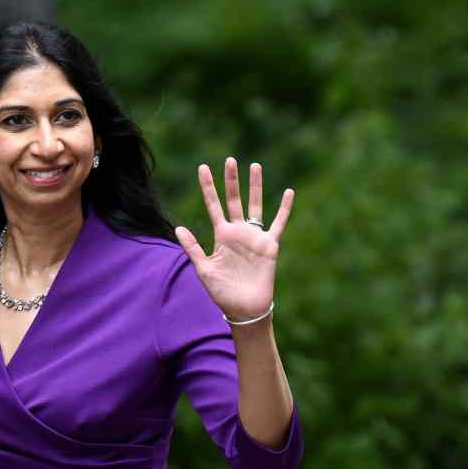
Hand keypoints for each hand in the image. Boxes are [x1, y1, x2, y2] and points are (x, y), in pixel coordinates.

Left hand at [174, 157, 294, 319]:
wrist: (244, 309)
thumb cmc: (222, 292)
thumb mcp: (203, 269)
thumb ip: (193, 248)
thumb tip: (179, 227)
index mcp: (221, 235)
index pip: (213, 205)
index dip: (208, 187)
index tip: (203, 168)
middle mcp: (238, 232)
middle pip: (234, 200)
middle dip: (231, 180)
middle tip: (230, 159)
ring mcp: (254, 237)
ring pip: (255, 205)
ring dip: (255, 186)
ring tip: (254, 166)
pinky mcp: (270, 245)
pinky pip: (279, 223)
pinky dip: (284, 209)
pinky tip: (289, 192)